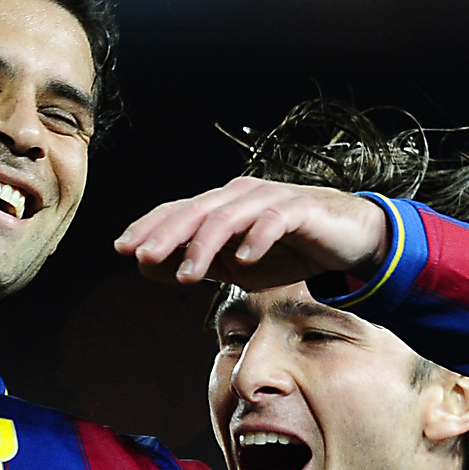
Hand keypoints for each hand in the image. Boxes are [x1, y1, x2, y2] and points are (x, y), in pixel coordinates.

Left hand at [113, 178, 390, 290]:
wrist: (346, 237)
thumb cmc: (287, 248)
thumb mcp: (233, 264)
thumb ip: (195, 262)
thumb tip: (145, 266)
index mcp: (222, 206)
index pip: (179, 211)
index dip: (150, 227)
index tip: (122, 248)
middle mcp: (241, 195)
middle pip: (197, 211)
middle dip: (167, 234)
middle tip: (143, 257)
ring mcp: (270, 199)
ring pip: (229, 217)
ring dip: (204, 245)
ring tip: (187, 274)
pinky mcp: (300, 209)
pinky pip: (273, 220)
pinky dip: (256, 238)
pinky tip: (243, 260)